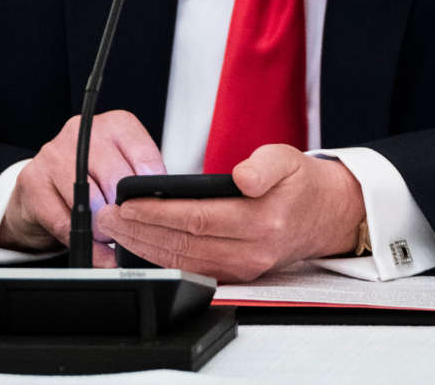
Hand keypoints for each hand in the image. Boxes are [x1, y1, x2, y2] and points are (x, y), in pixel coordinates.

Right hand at [0, 110, 165, 266]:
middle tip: (130, 228)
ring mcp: (54, 153)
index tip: (153, 206)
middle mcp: (83, 133)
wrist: (41, 189)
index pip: (143, 153)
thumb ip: (143, 181)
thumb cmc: (93, 178)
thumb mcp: (123, 169)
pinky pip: (66, 220)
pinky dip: (86, 242)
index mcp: (115, 125)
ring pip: (90, 199)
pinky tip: (96, 249)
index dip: (150, 186)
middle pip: (115, 178)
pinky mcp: (32, 180)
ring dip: (104, 227)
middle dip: (125, 211)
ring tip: (111, 235)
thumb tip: (163, 208)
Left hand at [97, 144, 365, 281]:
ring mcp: (244, 268)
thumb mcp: (288, 159)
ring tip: (116, 230)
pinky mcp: (238, 276)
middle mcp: (252, 251)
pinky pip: (193, 270)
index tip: (129, 202)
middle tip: (109, 216)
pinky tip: (142, 246)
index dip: (159, 212)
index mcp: (263, 221)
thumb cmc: (300, 184)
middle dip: (141, 230)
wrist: (325, 215)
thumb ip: (265, 165)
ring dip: (145, 248)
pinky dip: (163, 259)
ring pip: (184, 261)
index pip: (199, 218)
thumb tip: (243, 177)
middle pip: (184, 243)